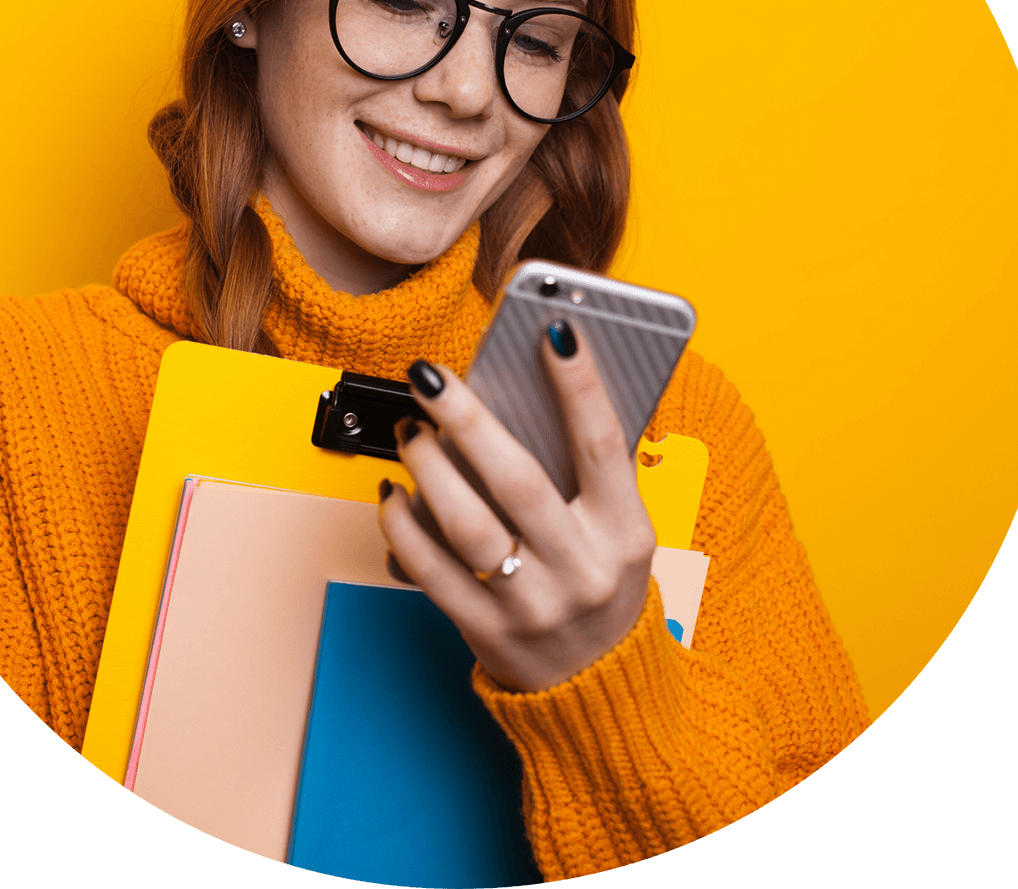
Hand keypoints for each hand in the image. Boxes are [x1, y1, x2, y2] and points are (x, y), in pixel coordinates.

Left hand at [377, 321, 656, 692]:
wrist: (598, 687)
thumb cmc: (603, 586)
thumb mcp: (621, 532)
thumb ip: (588, 474)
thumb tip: (530, 393)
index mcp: (625, 534)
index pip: (603, 446)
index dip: (580, 386)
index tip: (554, 330)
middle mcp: (582, 570)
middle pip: (517, 480)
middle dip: (467, 418)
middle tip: (431, 378)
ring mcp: (532, 605)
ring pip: (465, 524)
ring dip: (427, 468)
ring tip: (410, 431)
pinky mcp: (486, 631)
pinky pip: (430, 569)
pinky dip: (402, 524)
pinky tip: (392, 490)